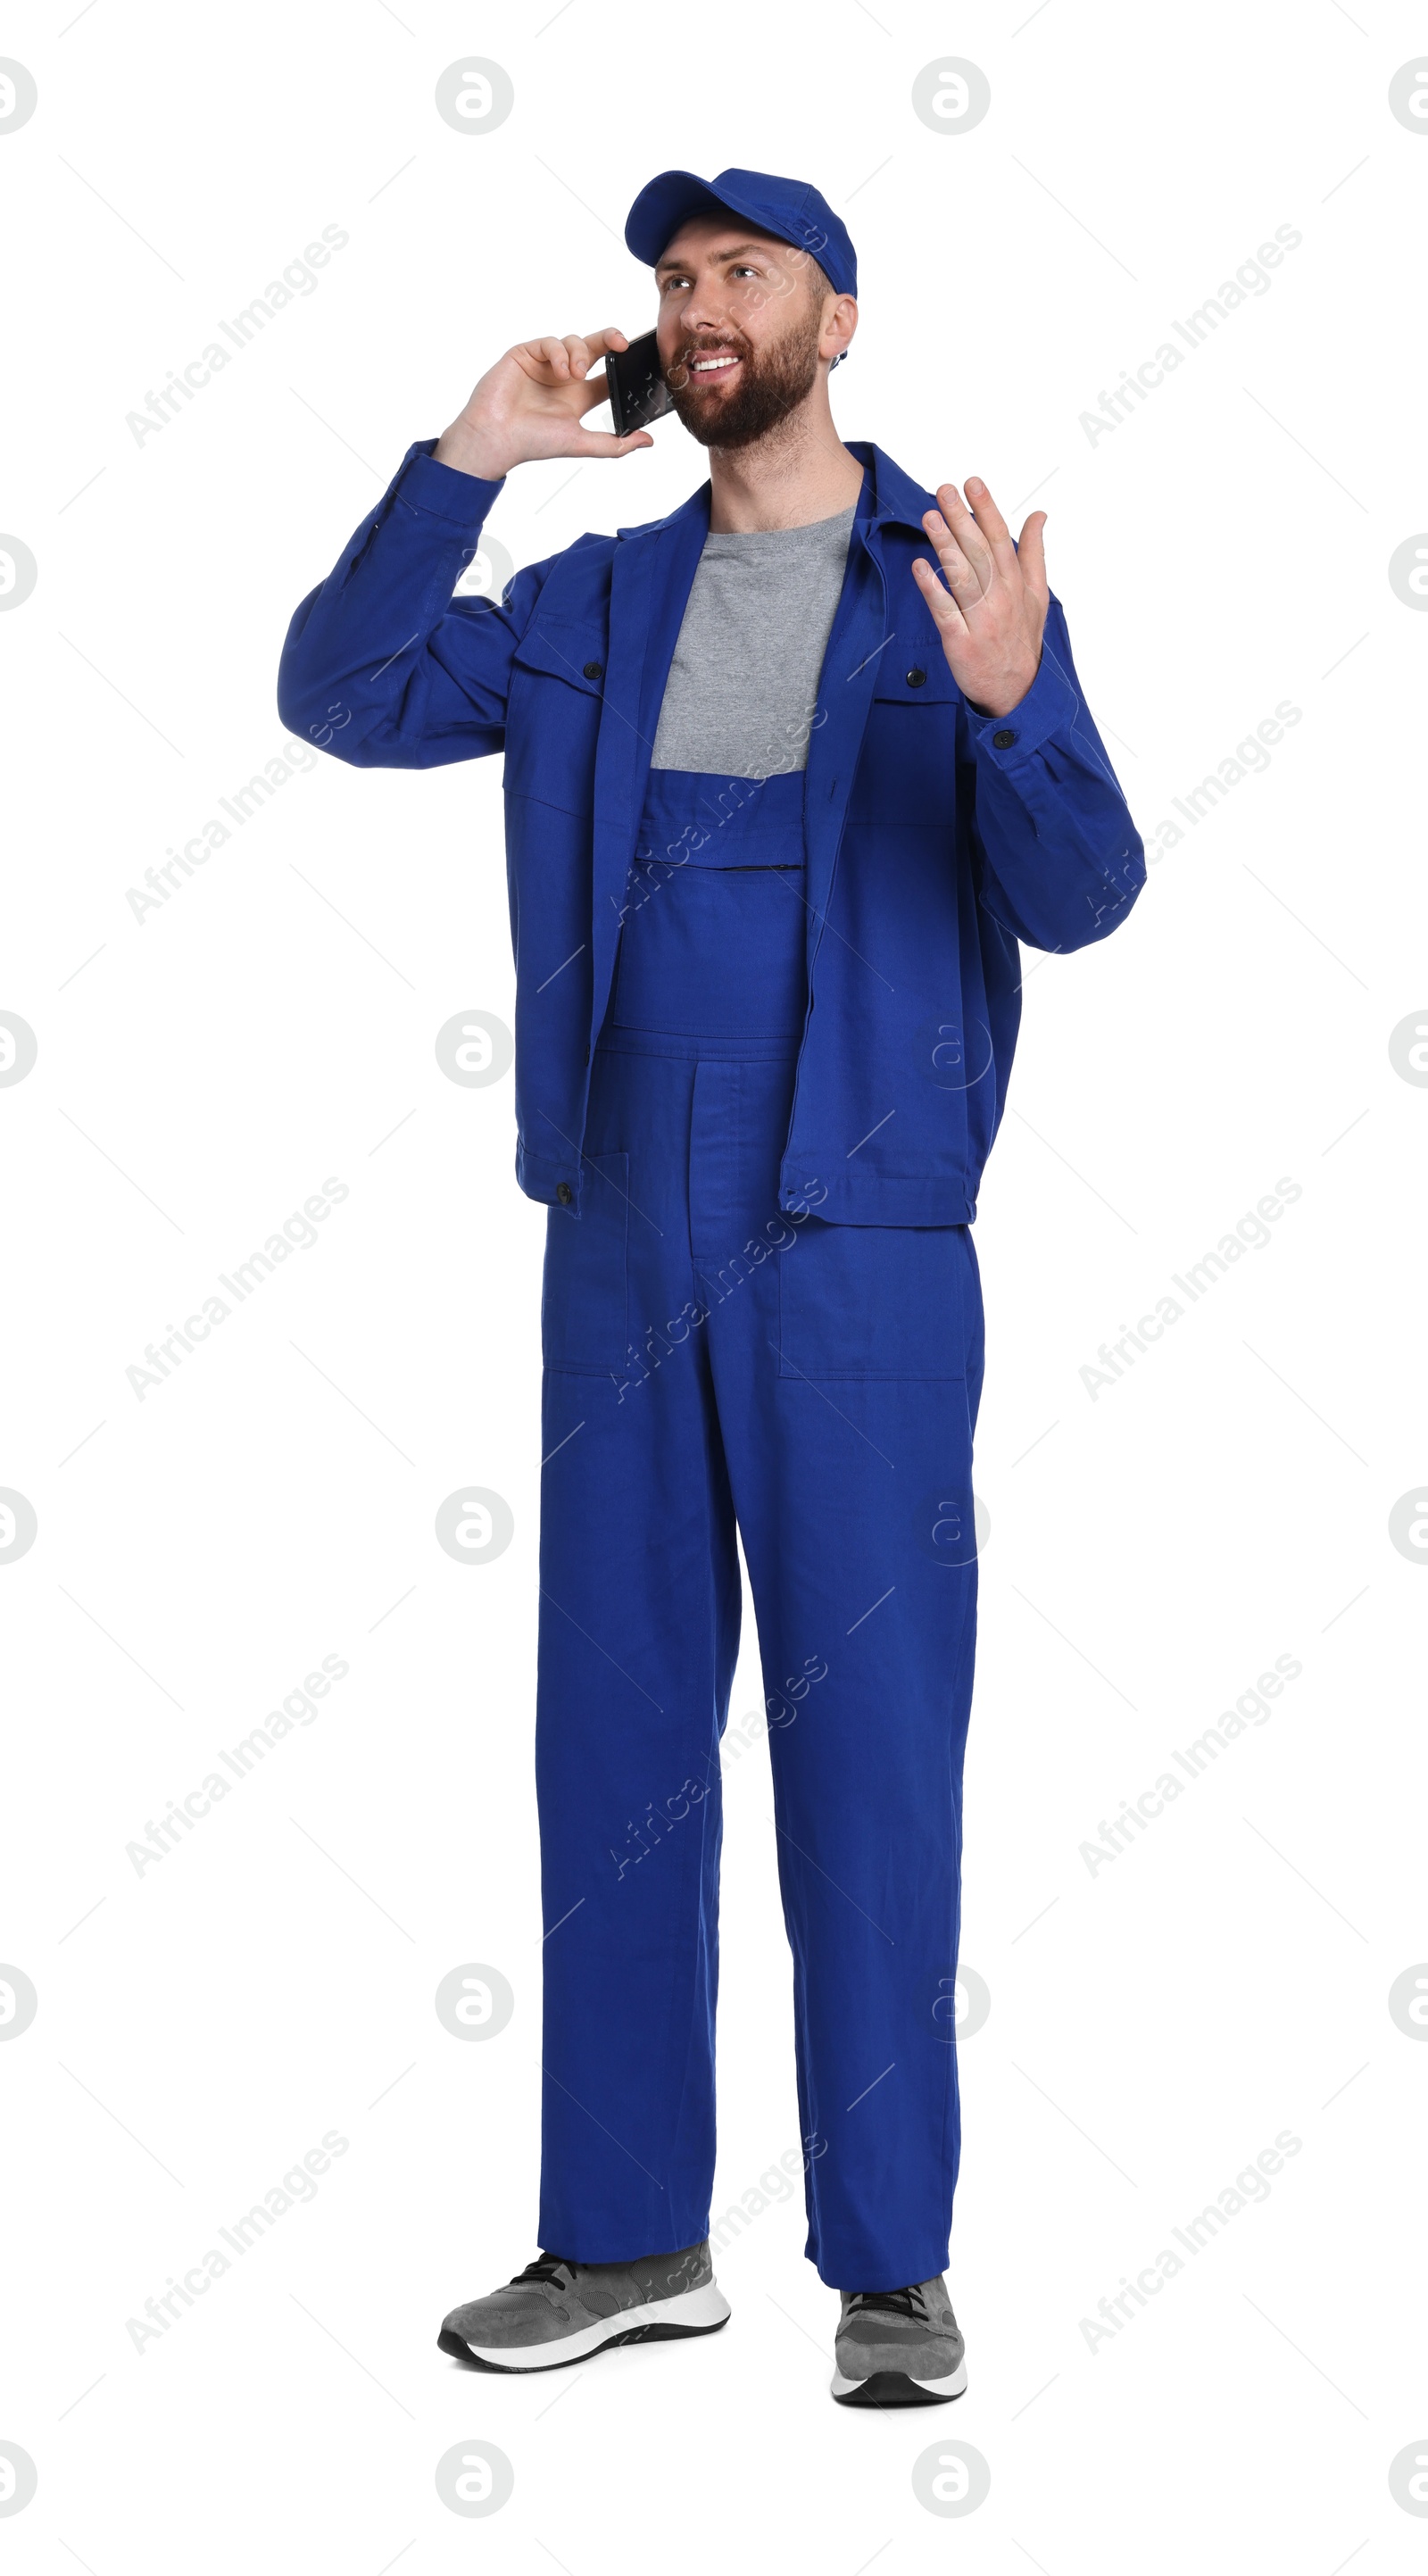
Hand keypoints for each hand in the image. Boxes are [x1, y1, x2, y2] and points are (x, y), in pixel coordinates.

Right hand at [434, 328, 653, 480]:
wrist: (496, 438)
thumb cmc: (532, 443)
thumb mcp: (581, 443)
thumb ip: (615, 443)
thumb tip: (648, 441)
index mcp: (579, 396)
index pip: (608, 374)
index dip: (624, 366)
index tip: (639, 363)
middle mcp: (564, 377)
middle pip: (595, 348)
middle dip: (611, 340)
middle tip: (621, 345)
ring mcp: (546, 364)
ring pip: (574, 341)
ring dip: (579, 353)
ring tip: (575, 374)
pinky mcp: (526, 353)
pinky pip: (550, 342)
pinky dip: (558, 352)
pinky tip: (560, 370)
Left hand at [910, 478, 1048, 717]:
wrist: (1017, 693)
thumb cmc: (1022, 641)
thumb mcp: (1037, 596)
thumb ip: (1034, 554)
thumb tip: (1039, 515)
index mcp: (1017, 584)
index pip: (1000, 539)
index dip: (986, 509)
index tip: (973, 482)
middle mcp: (1001, 598)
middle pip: (979, 552)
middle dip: (962, 519)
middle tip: (944, 489)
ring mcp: (981, 620)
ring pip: (962, 576)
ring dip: (946, 545)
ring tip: (930, 517)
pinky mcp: (962, 642)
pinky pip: (945, 612)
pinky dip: (933, 589)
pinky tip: (920, 566)